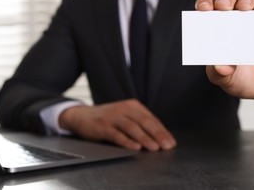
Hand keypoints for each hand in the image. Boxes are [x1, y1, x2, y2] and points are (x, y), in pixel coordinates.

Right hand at [58, 99, 176, 150]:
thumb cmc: (108, 118)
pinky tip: (135, 148)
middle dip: (158, 135)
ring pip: (132, 128)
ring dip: (145, 138)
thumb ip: (139, 123)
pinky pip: (117, 134)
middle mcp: (124, 109)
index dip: (162, 131)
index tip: (171, 142)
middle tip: (167, 145)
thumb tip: (159, 137)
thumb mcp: (125, 115)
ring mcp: (113, 116)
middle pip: (144, 122)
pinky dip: (127, 142)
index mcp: (133, 105)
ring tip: (154, 147)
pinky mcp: (103, 126)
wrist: (82, 115)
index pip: (151, 119)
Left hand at [195, 0, 253, 99]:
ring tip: (244, 8)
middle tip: (223, 6)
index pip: (210, 3)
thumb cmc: (243, 76)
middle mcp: (239, 13)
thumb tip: (220, 65)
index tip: (203, 9)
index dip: (205, 2)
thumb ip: (219, 72)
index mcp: (220, 22)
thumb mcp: (225, 78)